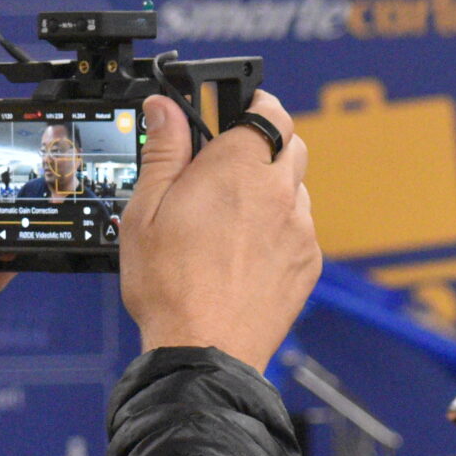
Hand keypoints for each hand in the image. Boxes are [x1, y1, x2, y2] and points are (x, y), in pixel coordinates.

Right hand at [120, 92, 319, 373]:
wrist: (205, 350)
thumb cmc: (171, 286)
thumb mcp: (146, 210)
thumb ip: (164, 151)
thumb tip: (165, 109)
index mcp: (237, 169)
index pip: (269, 110)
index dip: (257, 104)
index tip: (241, 109)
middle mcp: (279, 193)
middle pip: (291, 143)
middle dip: (266, 143)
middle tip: (230, 164)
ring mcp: (299, 229)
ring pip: (297, 187)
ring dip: (274, 188)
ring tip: (234, 216)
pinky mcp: (309, 262)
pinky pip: (301, 227)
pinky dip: (282, 227)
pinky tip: (247, 250)